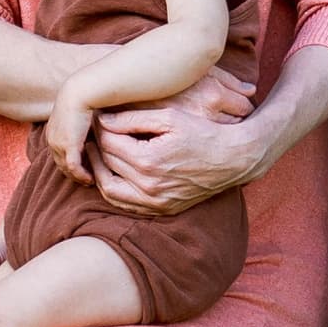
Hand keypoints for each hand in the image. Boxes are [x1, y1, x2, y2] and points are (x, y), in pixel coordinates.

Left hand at [43, 89, 99, 179]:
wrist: (80, 92)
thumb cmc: (83, 99)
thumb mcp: (78, 115)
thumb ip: (81, 125)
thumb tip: (90, 131)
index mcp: (52, 132)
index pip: (58, 154)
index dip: (69, 164)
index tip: (81, 170)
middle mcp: (52, 140)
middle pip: (60, 164)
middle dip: (72, 174)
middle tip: (86, 181)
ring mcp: (58, 144)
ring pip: (66, 169)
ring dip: (78, 177)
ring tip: (90, 182)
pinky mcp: (68, 146)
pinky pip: (74, 167)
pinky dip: (82, 175)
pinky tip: (91, 179)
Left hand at [88, 91, 268, 214]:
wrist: (233, 159)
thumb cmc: (204, 132)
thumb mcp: (170, 117)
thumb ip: (133, 118)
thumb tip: (102, 119)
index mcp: (148, 160)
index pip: (109, 143)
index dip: (100, 127)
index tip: (99, 116)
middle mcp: (149, 186)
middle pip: (107, 163)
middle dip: (97, 145)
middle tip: (94, 131)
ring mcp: (155, 202)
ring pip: (109, 190)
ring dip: (98, 170)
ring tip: (96, 152)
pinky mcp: (161, 209)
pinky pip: (125, 205)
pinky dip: (112, 189)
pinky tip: (112, 172)